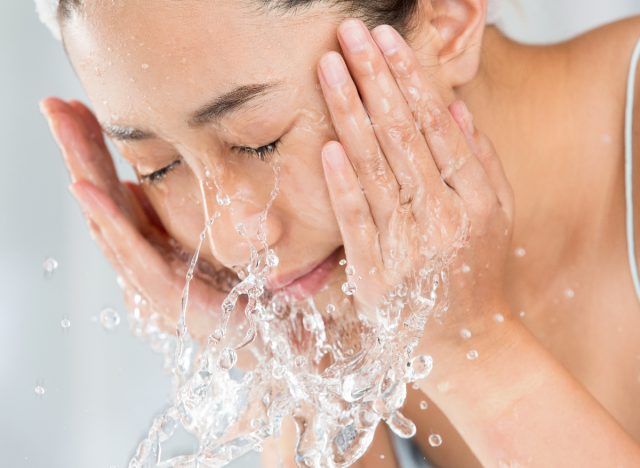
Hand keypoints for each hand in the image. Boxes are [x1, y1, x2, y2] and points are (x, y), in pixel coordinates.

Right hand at [40, 98, 233, 343]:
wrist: (275, 334)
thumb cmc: (244, 288)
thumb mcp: (207, 238)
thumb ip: (174, 215)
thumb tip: (137, 185)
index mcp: (152, 244)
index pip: (115, 190)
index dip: (94, 150)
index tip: (76, 106)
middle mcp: (144, 261)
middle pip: (103, 200)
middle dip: (78, 150)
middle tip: (54, 104)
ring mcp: (152, 280)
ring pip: (110, 220)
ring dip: (85, 171)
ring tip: (64, 128)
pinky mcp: (169, 297)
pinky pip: (134, 253)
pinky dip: (108, 219)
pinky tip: (86, 186)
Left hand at [317, 20, 513, 349]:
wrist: (468, 343)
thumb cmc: (476, 272)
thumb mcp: (496, 215)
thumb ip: (479, 161)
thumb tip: (454, 108)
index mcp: (474, 198)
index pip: (434, 126)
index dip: (409, 79)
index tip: (387, 41)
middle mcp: (443, 218)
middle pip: (401, 136)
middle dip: (374, 79)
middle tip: (350, 33)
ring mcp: (409, 247)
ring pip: (375, 169)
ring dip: (350, 113)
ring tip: (331, 67)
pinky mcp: (377, 276)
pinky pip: (357, 224)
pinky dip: (342, 184)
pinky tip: (327, 146)